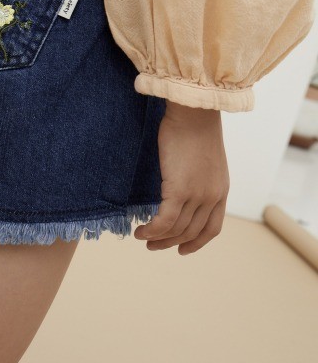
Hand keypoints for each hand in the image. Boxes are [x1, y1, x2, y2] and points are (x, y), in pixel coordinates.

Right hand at [134, 100, 229, 254]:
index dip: (196, 243)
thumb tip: (182, 183)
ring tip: (142, 237)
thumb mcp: (204, 158)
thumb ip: (198, 176)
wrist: (194, 112)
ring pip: (176, 229)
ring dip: (158, 238)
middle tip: (153, 246)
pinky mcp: (179, 190)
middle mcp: (212, 197)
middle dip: (171, 243)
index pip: (211, 228)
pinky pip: (165, 220)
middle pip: (191, 232)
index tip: (182, 249)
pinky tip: (141, 230)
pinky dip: (152, 229)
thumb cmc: (195, 126)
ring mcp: (197, 195)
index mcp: (220, 191)